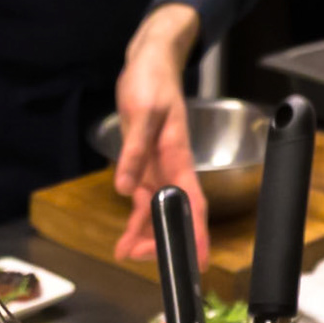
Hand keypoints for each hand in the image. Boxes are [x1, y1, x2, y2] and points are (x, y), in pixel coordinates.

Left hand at [113, 3, 208, 267]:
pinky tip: (125, 236)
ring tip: (126, 255)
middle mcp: (172, 167)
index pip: (192, 200)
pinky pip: (142, 199)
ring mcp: (159, 167)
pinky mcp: (144, 164)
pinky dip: (135, 219)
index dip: (197, 231)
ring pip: (157, 210)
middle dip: (164, 240)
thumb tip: (124, 188)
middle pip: (175, 212)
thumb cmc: (152, 81)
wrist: (149, 62)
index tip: (198, 260)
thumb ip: (135, 150)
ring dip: (146, 234)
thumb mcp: (143, 112)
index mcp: (178, 155)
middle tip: (142, 259)